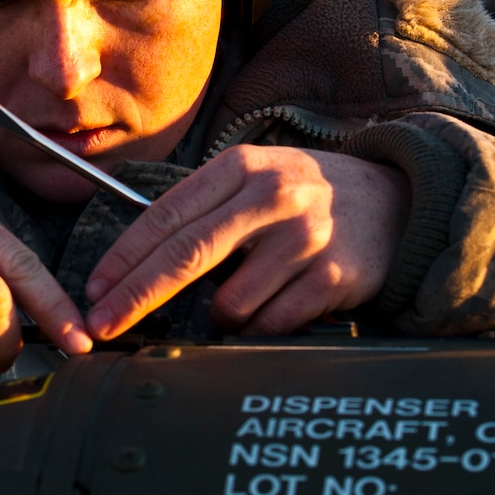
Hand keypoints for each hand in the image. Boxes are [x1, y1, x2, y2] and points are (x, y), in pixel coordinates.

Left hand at [83, 147, 408, 339]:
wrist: (399, 201)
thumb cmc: (310, 197)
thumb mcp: (256, 178)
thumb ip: (205, 209)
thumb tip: (136, 263)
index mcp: (241, 167)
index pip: (166, 216)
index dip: (124, 258)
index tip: (95, 291)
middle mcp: (271, 195)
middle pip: (185, 256)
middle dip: (135, 297)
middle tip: (102, 326)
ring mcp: (304, 235)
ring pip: (229, 302)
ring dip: (223, 316)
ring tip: (248, 297)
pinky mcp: (333, 275)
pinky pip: (272, 323)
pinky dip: (261, 327)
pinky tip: (276, 308)